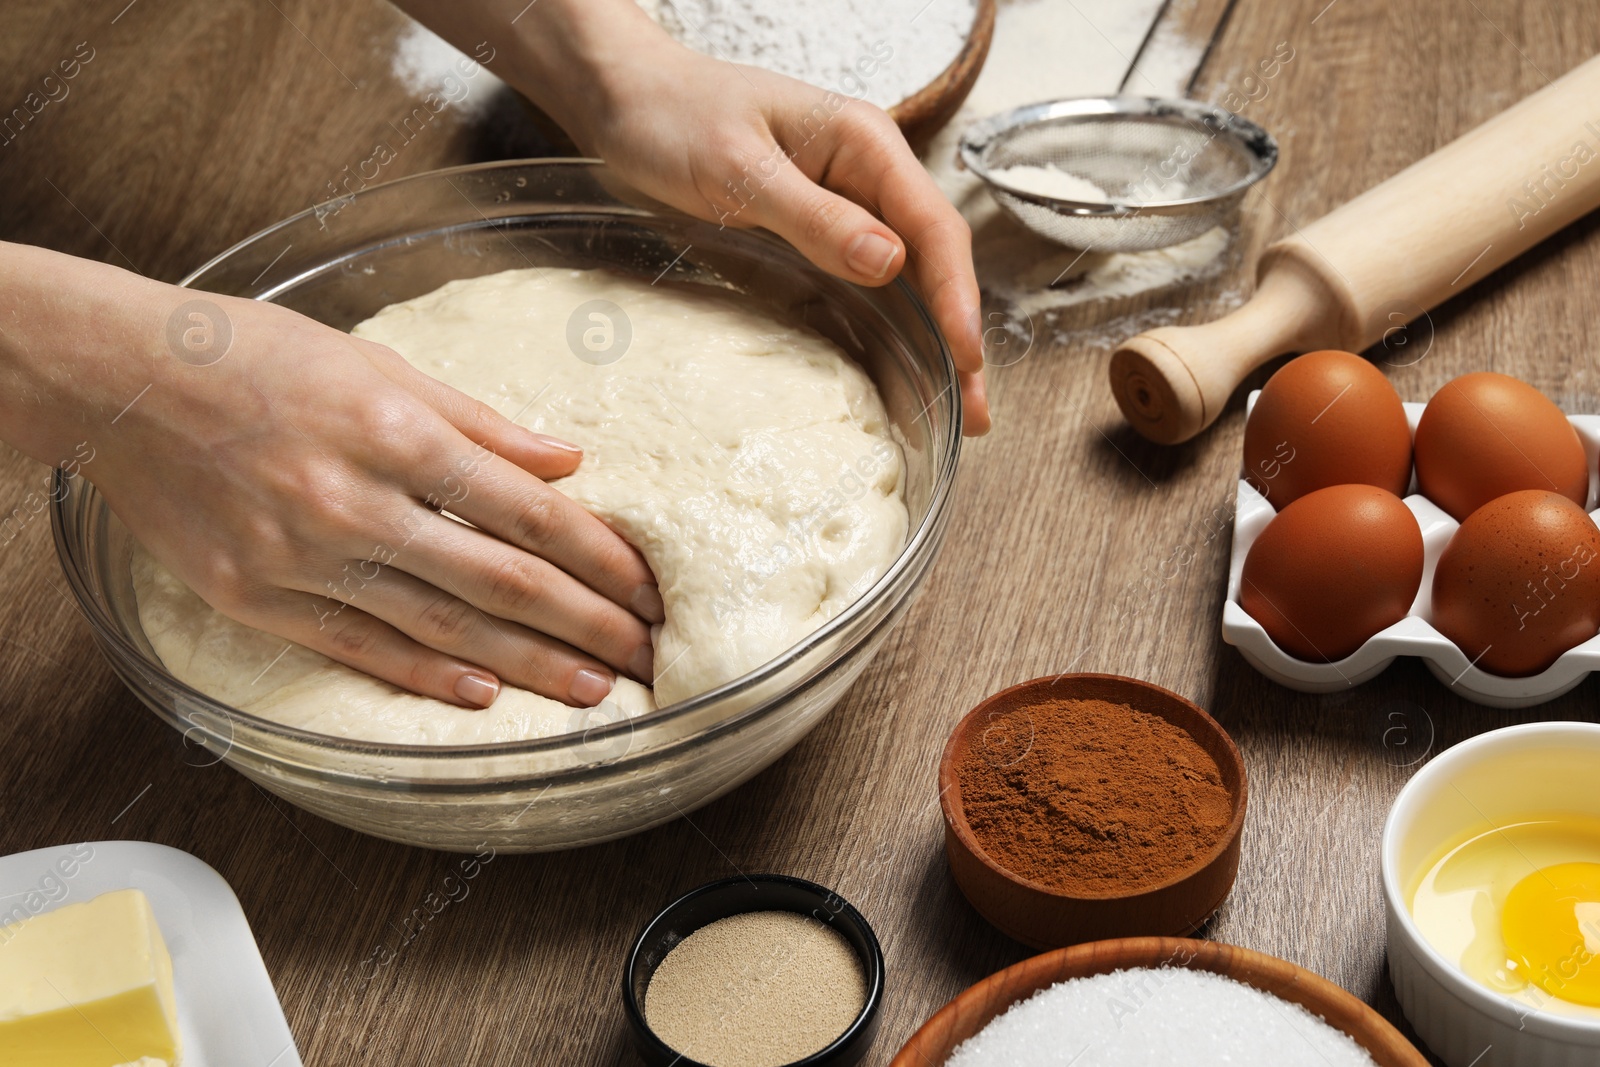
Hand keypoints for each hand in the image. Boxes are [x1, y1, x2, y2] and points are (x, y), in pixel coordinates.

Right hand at [0, 245, 660, 708]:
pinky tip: (485, 696)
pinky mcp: (259, 600)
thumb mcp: (377, 364)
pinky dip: (428, 676)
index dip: (599, 555)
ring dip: (528, 665)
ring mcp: (304, 559)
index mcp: (395, 431)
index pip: (527, 509)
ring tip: (593, 691)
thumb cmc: (255, 358)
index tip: (647, 587)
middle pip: (500, 579)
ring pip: (443, 626)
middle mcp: (356, 502)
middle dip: (586, 623)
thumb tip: (567, 460)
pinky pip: (362, 648)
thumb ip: (479, 422)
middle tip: (646, 656)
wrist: (121, 384)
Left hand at [578, 50, 990, 434]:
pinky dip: (892, 326)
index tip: (967, 358)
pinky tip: (903, 368)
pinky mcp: (817, 228)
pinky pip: (867, 280)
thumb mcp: (738, 168)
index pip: (932, 226)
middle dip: (960, 334)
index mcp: (863, 141)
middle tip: (976, 414)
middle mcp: (867, 171)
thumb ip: (813, 215)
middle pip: (934, 258)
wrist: (625, 98)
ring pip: (908, 275)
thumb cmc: (674, 118)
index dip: (956, 297)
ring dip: (933, 340)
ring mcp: (845, 201)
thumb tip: (890, 262)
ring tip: (954, 409)